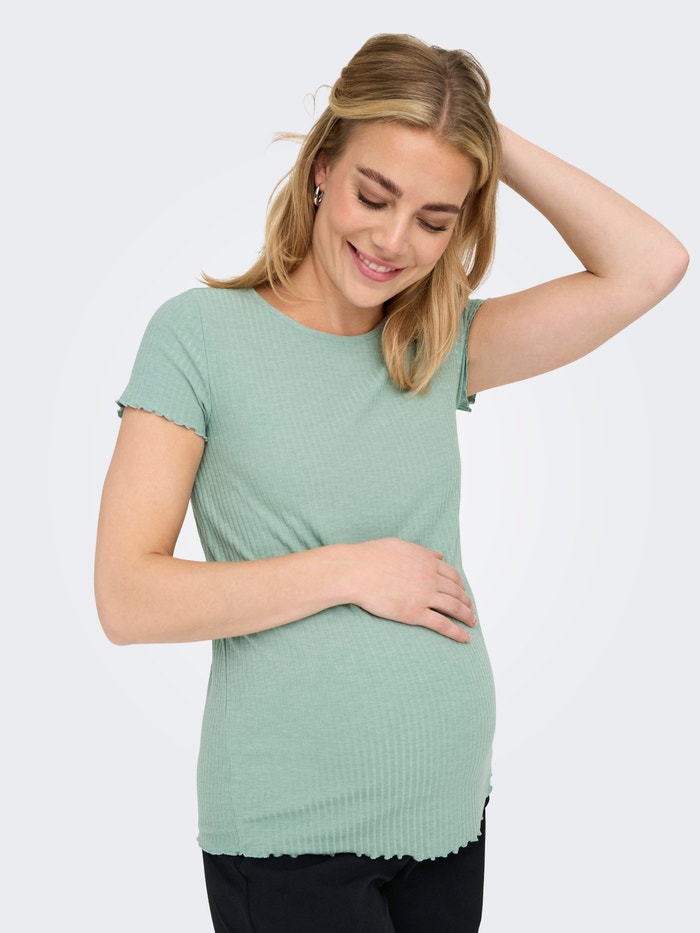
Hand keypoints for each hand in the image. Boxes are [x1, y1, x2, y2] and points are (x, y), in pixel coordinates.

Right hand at [346, 538, 476, 641]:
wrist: (355, 571)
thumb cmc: (371, 557)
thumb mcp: (400, 546)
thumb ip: (422, 551)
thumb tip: (438, 555)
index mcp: (427, 561)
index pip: (452, 575)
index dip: (461, 586)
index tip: (463, 592)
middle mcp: (430, 578)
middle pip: (457, 592)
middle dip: (467, 602)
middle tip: (470, 610)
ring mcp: (424, 596)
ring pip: (454, 608)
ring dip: (467, 616)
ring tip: (472, 623)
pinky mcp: (415, 613)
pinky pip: (442, 624)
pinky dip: (457, 632)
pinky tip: (465, 637)